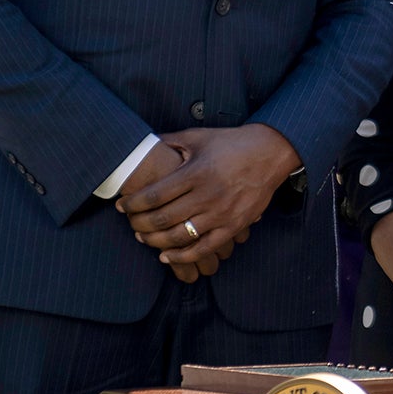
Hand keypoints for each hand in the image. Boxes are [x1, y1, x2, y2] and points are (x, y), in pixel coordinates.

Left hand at [117, 124, 298, 265]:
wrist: (271, 152)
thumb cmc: (231, 143)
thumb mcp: (199, 136)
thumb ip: (169, 141)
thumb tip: (142, 143)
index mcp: (196, 173)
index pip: (154, 195)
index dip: (133, 203)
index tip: (121, 206)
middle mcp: (207, 195)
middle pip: (163, 218)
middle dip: (139, 223)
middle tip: (130, 222)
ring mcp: (222, 213)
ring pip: (179, 236)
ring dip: (155, 241)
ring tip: (143, 237)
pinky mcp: (234, 225)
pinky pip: (204, 248)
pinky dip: (182, 256)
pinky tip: (166, 256)